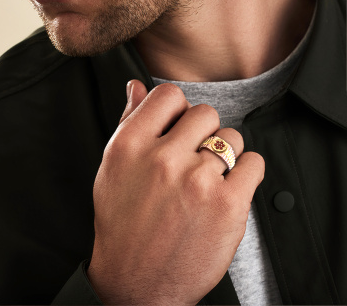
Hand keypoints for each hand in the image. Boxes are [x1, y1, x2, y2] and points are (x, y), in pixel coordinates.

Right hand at [87, 80, 264, 304]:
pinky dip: (246, 171)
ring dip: (224, 153)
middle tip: (193, 156)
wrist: (136, 281)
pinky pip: (254, 162)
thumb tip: (137, 86)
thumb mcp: (113, 168)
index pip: (169, 95)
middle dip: (202, 131)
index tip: (179, 124)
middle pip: (205, 112)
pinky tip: (228, 187)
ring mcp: (197, 181)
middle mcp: (163, 159)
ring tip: (208, 177)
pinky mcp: (228, 206)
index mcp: (130, 146)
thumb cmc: (122, 221)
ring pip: (231, 137)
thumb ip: (129, 122)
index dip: (178, 107)